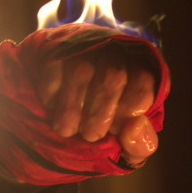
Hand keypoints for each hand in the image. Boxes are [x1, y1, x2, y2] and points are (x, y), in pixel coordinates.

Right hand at [35, 46, 158, 167]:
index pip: (142, 84)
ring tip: (65, 130)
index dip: (127, 110)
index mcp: (141, 75)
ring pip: (81, 69)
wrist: (70, 117)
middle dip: (99, 112)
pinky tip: (50, 106)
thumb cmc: (106, 131)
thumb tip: (135, 128)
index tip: (113, 131)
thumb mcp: (128, 144)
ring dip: (71, 105)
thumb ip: (141, 144)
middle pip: (112, 77)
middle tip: (89, 136)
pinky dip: (51, 88)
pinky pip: (54, 63)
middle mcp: (117, 55)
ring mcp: (85, 47)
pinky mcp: (57, 48)